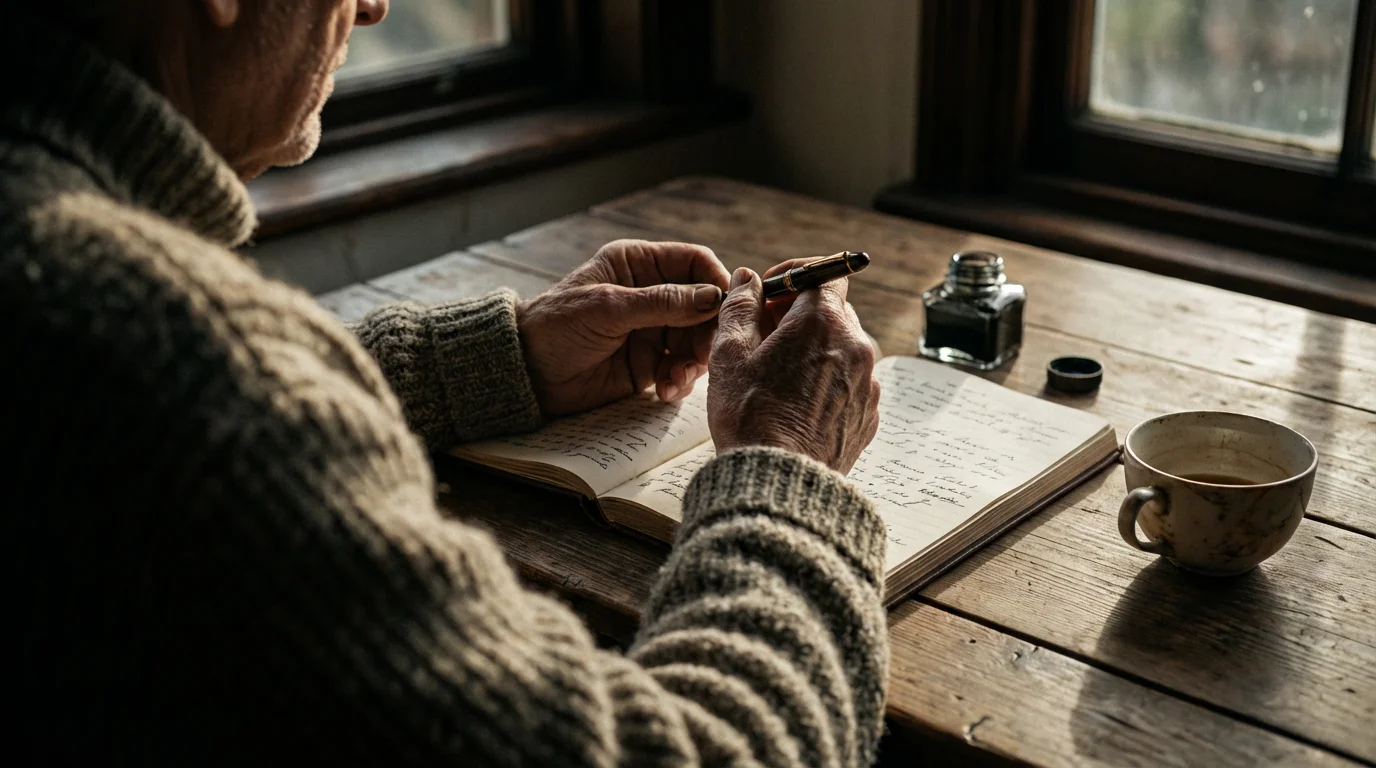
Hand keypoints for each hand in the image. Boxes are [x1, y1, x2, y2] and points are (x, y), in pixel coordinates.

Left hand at [517, 239, 730, 416]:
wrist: (526, 374)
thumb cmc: (556, 326)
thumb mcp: (608, 308)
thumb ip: (662, 302)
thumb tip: (713, 298)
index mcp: (638, 264)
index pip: (694, 262)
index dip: (715, 281)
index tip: (726, 307)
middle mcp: (651, 294)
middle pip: (704, 306)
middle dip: (708, 331)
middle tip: (703, 354)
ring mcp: (652, 330)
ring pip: (697, 340)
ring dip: (695, 361)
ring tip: (677, 377)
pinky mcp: (649, 364)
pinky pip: (681, 369)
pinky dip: (680, 380)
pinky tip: (665, 390)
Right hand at [708, 261, 880, 473]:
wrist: (780, 482)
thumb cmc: (750, 416)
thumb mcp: (730, 354)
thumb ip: (740, 307)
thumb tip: (747, 280)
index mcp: (823, 321)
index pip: (824, 273)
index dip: (795, 278)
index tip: (770, 295)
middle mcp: (855, 345)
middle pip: (833, 311)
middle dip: (800, 316)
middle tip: (764, 338)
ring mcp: (868, 382)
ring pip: (841, 349)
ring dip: (814, 351)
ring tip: (778, 379)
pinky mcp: (870, 414)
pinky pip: (850, 383)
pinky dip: (827, 384)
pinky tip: (796, 406)